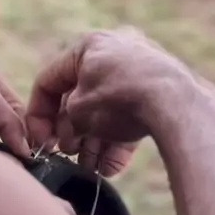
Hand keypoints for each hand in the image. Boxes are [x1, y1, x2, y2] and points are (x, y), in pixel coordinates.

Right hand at [26, 28, 193, 176]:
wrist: (175, 102)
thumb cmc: (119, 98)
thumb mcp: (78, 111)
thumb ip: (66, 121)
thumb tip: (69, 134)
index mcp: (89, 45)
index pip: (49, 80)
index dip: (39, 114)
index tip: (41, 141)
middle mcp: (115, 52)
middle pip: (80, 98)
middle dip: (72, 132)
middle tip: (68, 153)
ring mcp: (140, 71)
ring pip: (106, 111)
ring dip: (94, 142)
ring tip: (89, 167)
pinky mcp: (160, 93)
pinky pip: (131, 117)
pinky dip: (118, 142)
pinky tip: (110, 169)